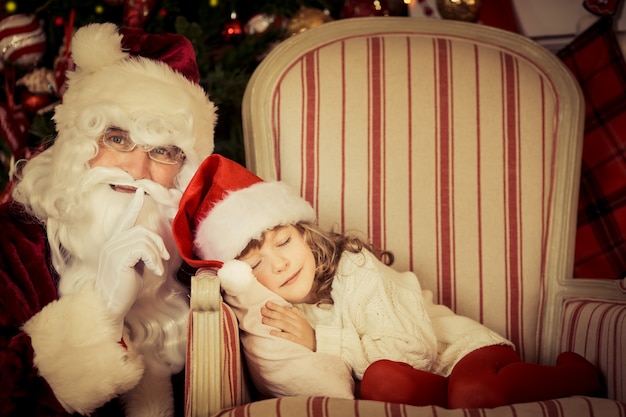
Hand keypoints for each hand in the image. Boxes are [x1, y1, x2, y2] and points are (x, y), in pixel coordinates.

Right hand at [95, 188, 169, 324]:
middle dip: (158, 243)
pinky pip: (143, 249)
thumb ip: (139, 253)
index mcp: (114, 244)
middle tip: (164, 259)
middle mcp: (112, 243)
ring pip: (144, 238)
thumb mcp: (133, 267)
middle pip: (142, 230)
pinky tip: (154, 272)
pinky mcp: (119, 258)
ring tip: (157, 268)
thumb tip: (154, 248)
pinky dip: (154, 260)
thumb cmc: (122, 289)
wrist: (108, 306)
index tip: (140, 191)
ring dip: (157, 254)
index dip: (133, 205)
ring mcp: (114, 250)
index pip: (124, 219)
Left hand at [261, 301, 315, 350]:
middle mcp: (298, 323)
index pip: (285, 310)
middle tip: (262, 310)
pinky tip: (271, 332)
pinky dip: (280, 334)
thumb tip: (286, 306)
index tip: (267, 303)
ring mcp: (298, 332)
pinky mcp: (298, 340)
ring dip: (273, 322)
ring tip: (264, 320)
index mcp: (298, 317)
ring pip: (284, 325)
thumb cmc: (307, 331)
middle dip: (272, 313)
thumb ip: (295, 313)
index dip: (276, 306)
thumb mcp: (302, 320)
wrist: (317, 343)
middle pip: (283, 316)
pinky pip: (288, 336)